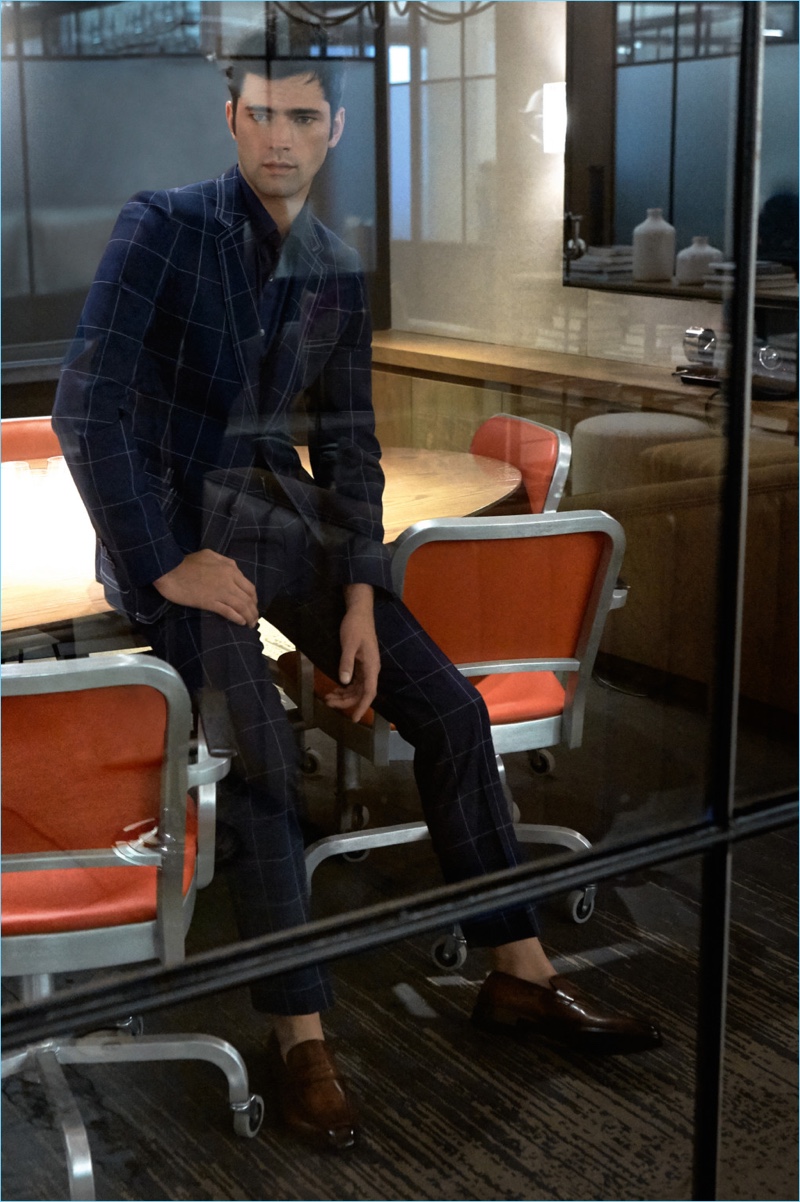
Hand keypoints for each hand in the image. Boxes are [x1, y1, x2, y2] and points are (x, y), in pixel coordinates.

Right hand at [153, 549, 258, 626]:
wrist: (169, 570)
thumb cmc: (186, 562)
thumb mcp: (209, 555)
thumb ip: (224, 561)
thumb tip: (234, 569)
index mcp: (230, 568)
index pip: (249, 586)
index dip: (254, 598)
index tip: (253, 605)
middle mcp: (229, 580)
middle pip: (248, 598)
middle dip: (254, 610)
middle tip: (254, 619)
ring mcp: (220, 592)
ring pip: (241, 606)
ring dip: (249, 617)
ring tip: (250, 624)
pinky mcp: (209, 602)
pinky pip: (228, 612)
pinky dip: (237, 618)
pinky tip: (241, 623)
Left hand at [324, 584, 379, 723]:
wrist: (359, 611)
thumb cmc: (355, 626)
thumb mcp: (349, 644)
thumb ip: (346, 663)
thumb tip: (344, 682)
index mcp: (371, 666)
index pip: (369, 692)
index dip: (361, 707)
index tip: (353, 718)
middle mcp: (371, 669)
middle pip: (361, 693)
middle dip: (346, 701)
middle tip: (329, 703)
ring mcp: (366, 667)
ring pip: (357, 688)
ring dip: (344, 695)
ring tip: (328, 698)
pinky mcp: (361, 663)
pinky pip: (354, 681)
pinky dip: (345, 687)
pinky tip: (335, 688)